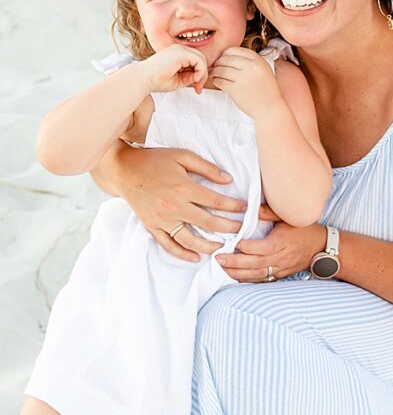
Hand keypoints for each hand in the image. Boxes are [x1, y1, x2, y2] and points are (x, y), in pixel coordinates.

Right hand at [113, 145, 247, 260]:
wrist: (124, 170)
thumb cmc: (156, 160)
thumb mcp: (183, 156)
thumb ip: (207, 167)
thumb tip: (228, 180)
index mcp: (184, 188)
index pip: (216, 202)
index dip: (234, 206)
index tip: (246, 208)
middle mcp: (174, 207)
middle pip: (208, 223)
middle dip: (229, 228)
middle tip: (243, 230)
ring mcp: (162, 219)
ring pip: (190, 239)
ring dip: (209, 246)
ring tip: (224, 246)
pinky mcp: (152, 226)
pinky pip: (168, 245)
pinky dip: (182, 254)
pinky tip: (196, 258)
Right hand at [142, 44, 207, 93]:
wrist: (144, 79)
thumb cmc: (157, 80)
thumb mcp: (179, 80)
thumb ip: (190, 77)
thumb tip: (201, 77)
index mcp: (177, 54)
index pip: (195, 62)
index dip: (200, 75)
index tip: (197, 88)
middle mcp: (179, 50)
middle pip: (200, 59)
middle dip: (203, 75)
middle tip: (198, 88)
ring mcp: (180, 50)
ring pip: (201, 59)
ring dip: (203, 74)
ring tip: (197, 85)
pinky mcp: (181, 53)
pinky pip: (199, 60)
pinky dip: (201, 71)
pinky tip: (195, 79)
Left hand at [209, 47, 282, 117]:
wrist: (270, 108)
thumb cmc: (266, 90)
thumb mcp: (263, 70)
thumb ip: (250, 61)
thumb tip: (228, 55)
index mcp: (258, 60)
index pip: (234, 50)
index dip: (226, 54)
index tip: (224, 58)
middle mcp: (250, 67)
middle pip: (226, 58)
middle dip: (218, 62)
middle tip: (216, 67)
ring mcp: (242, 78)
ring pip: (220, 69)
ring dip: (215, 71)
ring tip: (215, 74)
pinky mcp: (235, 89)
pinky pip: (219, 80)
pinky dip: (216, 81)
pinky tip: (218, 82)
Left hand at [216, 221, 324, 282]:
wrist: (321, 246)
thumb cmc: (304, 229)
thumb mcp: (289, 216)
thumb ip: (270, 212)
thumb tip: (252, 209)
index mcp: (283, 241)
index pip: (262, 247)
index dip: (246, 247)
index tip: (233, 242)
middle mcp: (282, 257)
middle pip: (256, 263)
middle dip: (235, 262)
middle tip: (219, 258)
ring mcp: (282, 268)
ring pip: (258, 274)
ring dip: (238, 273)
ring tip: (222, 269)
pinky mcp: (281, 274)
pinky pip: (263, 279)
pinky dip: (248, 279)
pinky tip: (235, 276)